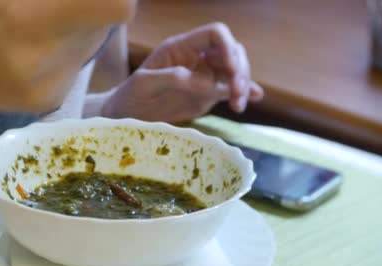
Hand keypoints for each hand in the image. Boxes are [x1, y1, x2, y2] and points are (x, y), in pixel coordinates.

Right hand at [0, 0, 137, 111]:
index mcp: (26, 20)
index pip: (114, 7)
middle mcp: (43, 60)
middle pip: (105, 21)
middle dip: (90, 4)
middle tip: (58, 4)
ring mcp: (48, 88)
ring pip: (92, 43)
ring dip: (79, 25)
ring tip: (39, 23)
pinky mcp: (48, 102)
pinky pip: (76, 64)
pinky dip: (64, 49)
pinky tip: (32, 49)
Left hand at [103, 23, 263, 121]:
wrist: (127, 115)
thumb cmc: (130, 94)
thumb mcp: (144, 84)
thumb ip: (173, 78)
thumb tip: (206, 83)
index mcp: (182, 48)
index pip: (214, 34)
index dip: (227, 47)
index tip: (231, 69)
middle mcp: (197, 58)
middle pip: (231, 52)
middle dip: (240, 70)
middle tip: (236, 92)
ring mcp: (204, 76)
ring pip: (235, 72)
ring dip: (242, 85)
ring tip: (238, 105)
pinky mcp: (207, 95)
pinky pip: (229, 90)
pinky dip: (244, 93)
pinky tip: (254, 98)